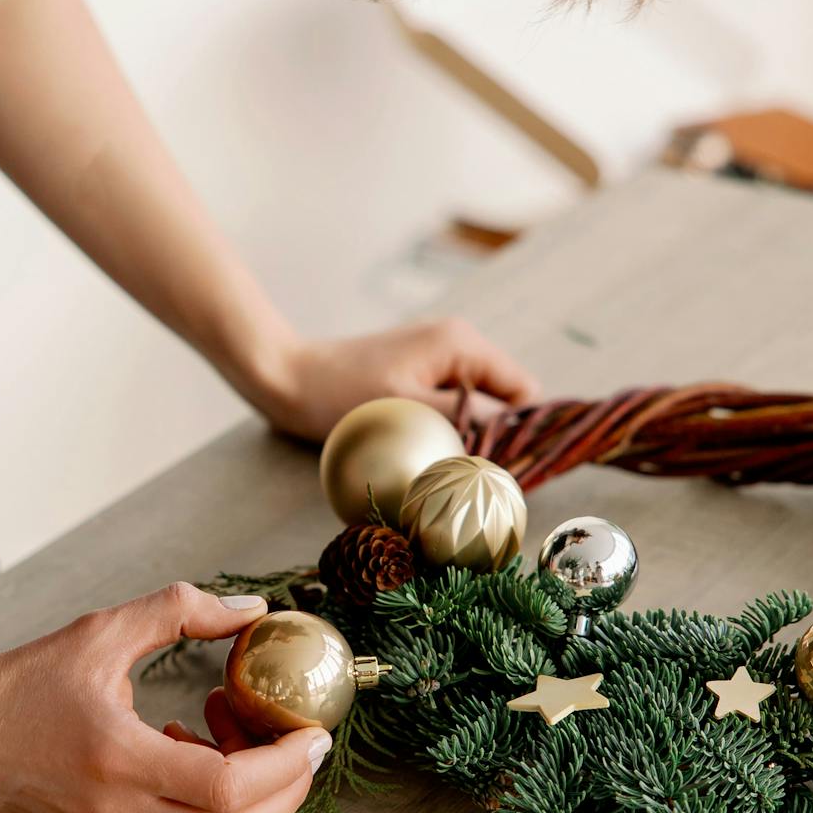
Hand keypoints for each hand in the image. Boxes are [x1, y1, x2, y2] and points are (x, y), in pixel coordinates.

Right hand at [0, 584, 329, 812]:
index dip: (284, 765)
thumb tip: (251, 609)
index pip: (227, 789)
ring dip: (249, 791)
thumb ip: (179, 611)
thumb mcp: (99, 631)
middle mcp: (120, 810)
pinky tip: (189, 741)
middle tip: (302, 745)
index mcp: (120, 760)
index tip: (311, 731)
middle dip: (286, 794)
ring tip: (234, 721)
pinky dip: (209, 794)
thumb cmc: (17, 682)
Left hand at [250, 318, 542, 440]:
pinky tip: (426, 447)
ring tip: (444, 460)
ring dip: (467, 433)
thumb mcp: (410, 412)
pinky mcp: (416, 373)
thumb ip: (466, 421)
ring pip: (478, 404)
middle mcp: (457, 343)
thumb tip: (512, 438)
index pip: (524, 392)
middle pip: (504, 398)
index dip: (520, 430)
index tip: (499, 465)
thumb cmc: (342, 395)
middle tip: (468, 468)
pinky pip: (451, 403)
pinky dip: (446, 426)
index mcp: (462, 345)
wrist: (288, 379)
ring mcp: (436, 357)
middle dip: (494, 434)